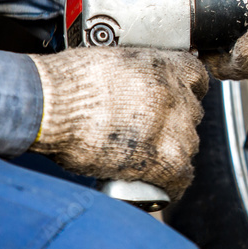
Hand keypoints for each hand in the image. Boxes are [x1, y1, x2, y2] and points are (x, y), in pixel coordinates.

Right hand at [29, 47, 208, 200]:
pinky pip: (181, 177)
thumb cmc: (67, 84)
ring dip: (171, 152)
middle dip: (174, 123)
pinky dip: (170, 183)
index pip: (196, 77)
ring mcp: (175, 128)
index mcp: (164, 65)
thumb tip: (131, 90)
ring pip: (188, 145)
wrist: (51, 107)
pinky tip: (158, 186)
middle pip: (191, 113)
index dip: (183, 91)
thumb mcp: (110, 62)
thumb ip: (133, 76)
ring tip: (144, 159)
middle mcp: (176, 95)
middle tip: (147, 133)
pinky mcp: (165, 159)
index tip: (172, 100)